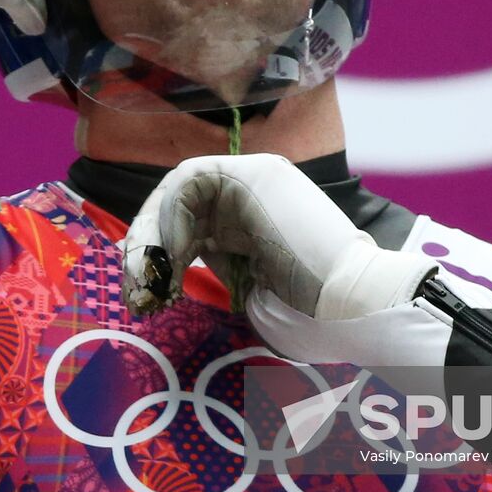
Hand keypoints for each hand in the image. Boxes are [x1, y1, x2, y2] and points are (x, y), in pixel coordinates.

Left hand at [121, 153, 436, 319]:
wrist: (353, 308)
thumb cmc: (312, 318)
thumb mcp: (252, 292)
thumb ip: (217, 270)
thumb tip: (164, 272)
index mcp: (257, 219)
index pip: (189, 223)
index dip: (158, 254)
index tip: (147, 295)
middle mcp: (254, 192)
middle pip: (177, 205)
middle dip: (146, 249)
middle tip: (138, 293)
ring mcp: (255, 177)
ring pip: (175, 191)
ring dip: (152, 236)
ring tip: (152, 281)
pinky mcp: (251, 173)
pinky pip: (186, 182)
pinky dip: (168, 219)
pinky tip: (175, 259)